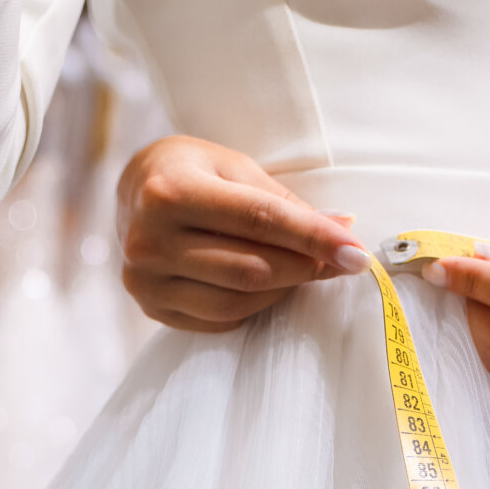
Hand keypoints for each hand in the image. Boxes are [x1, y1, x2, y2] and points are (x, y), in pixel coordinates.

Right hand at [118, 136, 369, 332]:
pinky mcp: (151, 307)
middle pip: (252, 268)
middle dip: (306, 266)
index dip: (314, 238)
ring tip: (299, 269)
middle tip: (340, 260)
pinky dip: (253, 305)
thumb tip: (343, 231)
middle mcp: (149, 241)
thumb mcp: (234, 168)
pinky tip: (262, 285)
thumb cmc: (191, 172)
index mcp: (170, 192)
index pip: (259, 220)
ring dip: (283, 289)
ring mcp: (145, 281)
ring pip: (238, 301)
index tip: (356, 254)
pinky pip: (219, 320)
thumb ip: (283, 203)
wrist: (133, 192)